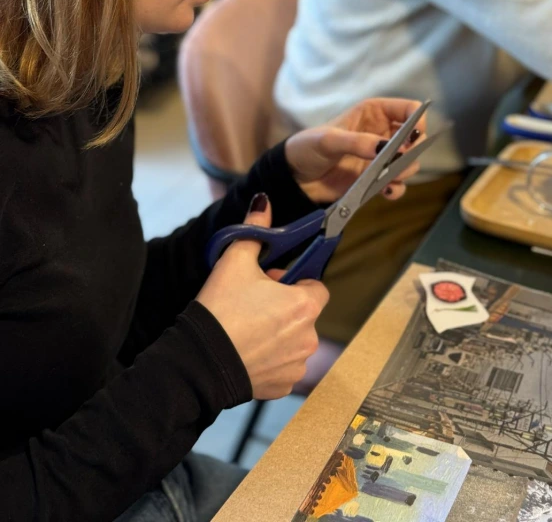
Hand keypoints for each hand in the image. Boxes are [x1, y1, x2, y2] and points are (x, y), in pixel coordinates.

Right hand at [196, 195, 328, 399]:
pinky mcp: (284, 386)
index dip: (295, 281)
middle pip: (305, 313)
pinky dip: (271, 359)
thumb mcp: (235, 261)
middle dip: (285, 307)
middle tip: (255, 304)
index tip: (273, 282)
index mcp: (305, 305)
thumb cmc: (221, 309)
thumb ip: (255, 231)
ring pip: (295, 340)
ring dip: (280, 333)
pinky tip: (248, 351)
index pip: (316, 286)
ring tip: (248, 329)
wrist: (200, 362)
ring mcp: (298, 364)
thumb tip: (263, 202)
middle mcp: (309, 337)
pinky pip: (284, 365)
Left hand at [284, 97, 425, 203]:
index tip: (413, 137)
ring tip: (388, 177)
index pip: (407, 109)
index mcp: (373, 113)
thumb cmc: (308, 147)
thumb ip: (357, 142)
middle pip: (415, 138)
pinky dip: (396, 189)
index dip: (416, 120)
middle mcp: (382, 133)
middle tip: (400, 160)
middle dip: (413, 150)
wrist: (295, 178)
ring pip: (409, 162)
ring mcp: (380, 158)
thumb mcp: (328, 140)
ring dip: (404, 171)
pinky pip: (396, 184)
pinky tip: (386, 191)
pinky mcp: (376, 180)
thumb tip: (385, 148)